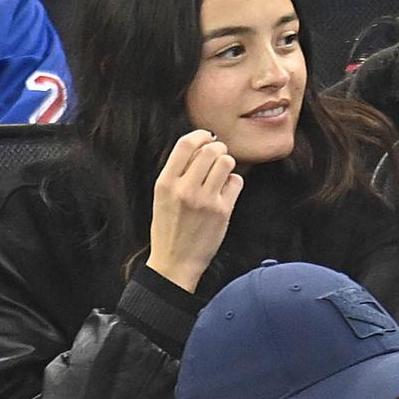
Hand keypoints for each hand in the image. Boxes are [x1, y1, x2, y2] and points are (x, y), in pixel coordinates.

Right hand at [146, 130, 243, 291]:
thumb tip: (201, 146)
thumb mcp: (163, 197)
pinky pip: (236, 182)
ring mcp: (205, 200)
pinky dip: (234, 182)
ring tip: (222, 173)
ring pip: (226, 163)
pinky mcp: (222, 212)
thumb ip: (177, 173)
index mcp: (165, 183)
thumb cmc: (169, 227)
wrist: (175, 262)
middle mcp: (184, 189)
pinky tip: (226, 191)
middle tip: (218, 156)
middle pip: (210, 150)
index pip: (185, 145)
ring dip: (227, 163)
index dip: (200, 135)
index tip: (207, 137)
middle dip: (218, 148)